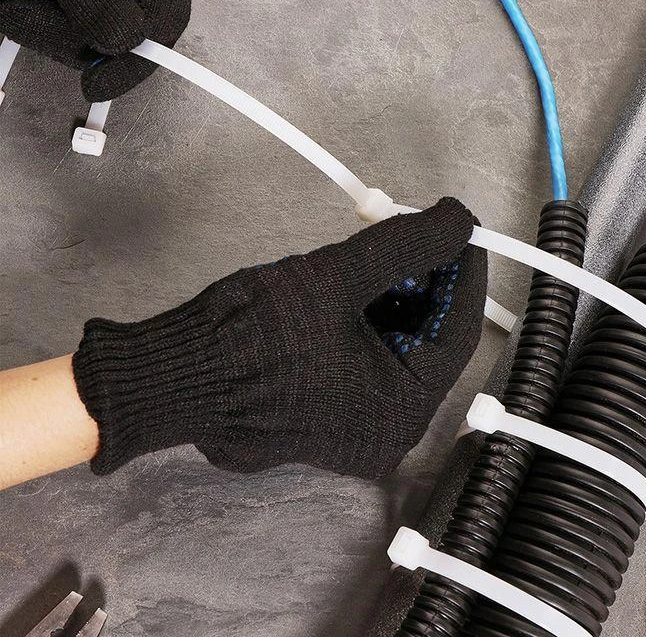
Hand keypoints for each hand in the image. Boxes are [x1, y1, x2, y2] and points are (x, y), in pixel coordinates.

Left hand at [0, 0, 191, 100]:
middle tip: (21, 7)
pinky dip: (33, 20)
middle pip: (127, 38)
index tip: (97, 84)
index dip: (135, 60)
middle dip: (68, 34)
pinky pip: (69, 34)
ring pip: (93, 43)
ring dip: (41, 26)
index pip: (167, 20)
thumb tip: (124, 38)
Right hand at [72, 199, 487, 478]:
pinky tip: (356, 284)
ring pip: (400, 347)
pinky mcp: (331, 414)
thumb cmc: (247, 340)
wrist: (175, 373)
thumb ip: (406, 246)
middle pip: (431, 339)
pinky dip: (370, 319)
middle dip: (423, 279)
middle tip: (410, 231)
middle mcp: (386, 431)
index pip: (459, 330)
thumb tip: (458, 222)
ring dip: (395, 294)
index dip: (463, 271)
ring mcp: (356, 427)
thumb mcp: (338, 278)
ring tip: (375, 252)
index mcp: (401, 411)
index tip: (459, 230)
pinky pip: (371, 360)